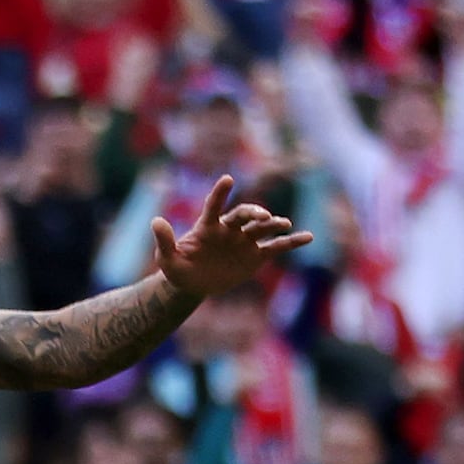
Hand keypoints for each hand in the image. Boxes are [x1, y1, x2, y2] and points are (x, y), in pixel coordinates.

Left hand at [148, 171, 312, 301]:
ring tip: (283, 224)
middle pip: (244, 216)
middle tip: (263, 217)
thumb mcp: (167, 258)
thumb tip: (156, 221)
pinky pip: (277, 247)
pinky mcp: (256, 256)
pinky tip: (308, 237)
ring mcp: (244, 241)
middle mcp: (229, 229)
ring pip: (262, 229)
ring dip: (274, 225)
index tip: (228, 179)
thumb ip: (164, 240)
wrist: (194, 284)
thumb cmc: (178, 268)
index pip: (215, 205)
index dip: (220, 193)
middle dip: (253, 214)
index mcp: (208, 226)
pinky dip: (291, 242)